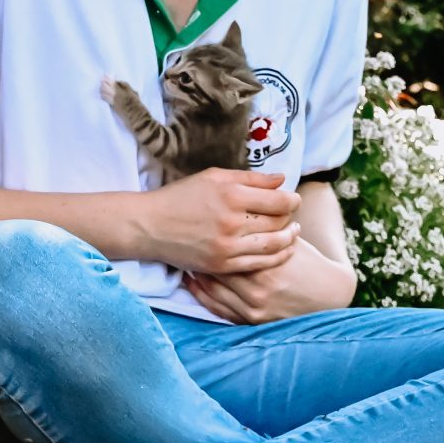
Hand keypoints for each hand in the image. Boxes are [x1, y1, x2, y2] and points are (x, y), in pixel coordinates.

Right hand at [139, 167, 300, 274]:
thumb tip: (282, 180)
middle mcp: (231, 222)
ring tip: (293, 233)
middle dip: (290, 218)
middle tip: (292, 215)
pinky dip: (276, 257)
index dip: (292, 200)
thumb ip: (251, 178)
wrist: (150, 226)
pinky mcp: (221, 265)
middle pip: (278, 223)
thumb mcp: (214, 177)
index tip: (293, 199)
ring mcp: (227, 246)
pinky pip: (258, 264)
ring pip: (273, 245)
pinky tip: (281, 250)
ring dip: (288, 239)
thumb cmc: (182, 197)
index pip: (279, 201)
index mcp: (231, 195)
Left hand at [184, 237, 356, 323]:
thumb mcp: (291, 238)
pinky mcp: (252, 319)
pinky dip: (202, 295)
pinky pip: (218, 308)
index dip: (212, 232)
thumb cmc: (308, 261)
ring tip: (185, 258)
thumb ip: (269, 223)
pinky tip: (192, 283)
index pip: (230, 244)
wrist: (327, 294)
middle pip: (217, 266)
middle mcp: (258, 286)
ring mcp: (254, 306)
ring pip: (213, 288)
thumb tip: (247, 200)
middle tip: (184, 238)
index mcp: (267, 262)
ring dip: (197, 273)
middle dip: (201, 253)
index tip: (199, 221)